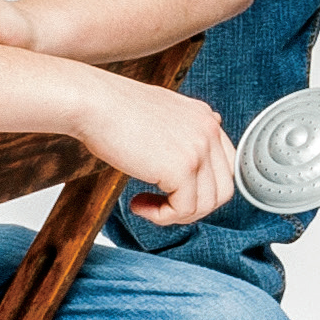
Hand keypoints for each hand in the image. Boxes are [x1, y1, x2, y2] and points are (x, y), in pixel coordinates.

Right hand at [79, 72, 239, 227]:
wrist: (94, 103)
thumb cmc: (115, 110)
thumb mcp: (161, 115)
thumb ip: (183, 134)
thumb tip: (191, 158)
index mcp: (205, 118)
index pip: (225, 167)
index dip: (201, 188)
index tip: (174, 192)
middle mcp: (209, 131)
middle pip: (222, 189)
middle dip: (193, 206)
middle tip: (164, 206)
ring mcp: (199, 149)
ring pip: (206, 205)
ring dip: (175, 214)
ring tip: (148, 206)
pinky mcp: (182, 168)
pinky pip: (183, 210)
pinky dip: (161, 216)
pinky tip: (139, 204)